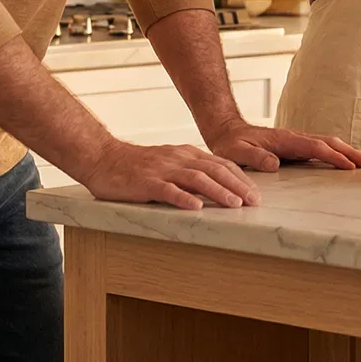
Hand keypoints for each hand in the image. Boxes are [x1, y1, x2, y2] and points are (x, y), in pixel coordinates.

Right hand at [76, 139, 260, 210]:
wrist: (104, 158)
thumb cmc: (138, 166)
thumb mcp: (171, 163)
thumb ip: (191, 171)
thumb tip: (219, 185)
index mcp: (187, 154)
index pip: (221, 164)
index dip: (240, 178)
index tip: (255, 193)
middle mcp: (178, 159)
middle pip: (214, 170)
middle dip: (237, 186)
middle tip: (253, 201)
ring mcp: (162, 170)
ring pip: (196, 179)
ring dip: (218, 191)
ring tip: (234, 204)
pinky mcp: (145, 183)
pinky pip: (167, 190)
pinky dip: (183, 198)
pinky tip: (196, 207)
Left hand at [206, 120, 360, 172]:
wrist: (228, 130)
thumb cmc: (232, 143)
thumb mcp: (236, 152)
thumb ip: (254, 157)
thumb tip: (274, 164)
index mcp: (285, 140)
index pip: (316, 148)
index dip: (334, 157)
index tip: (350, 166)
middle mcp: (295, 137)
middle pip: (329, 143)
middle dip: (351, 153)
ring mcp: (297, 140)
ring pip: (328, 144)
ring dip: (348, 152)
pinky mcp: (296, 145)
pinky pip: (321, 148)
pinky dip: (337, 153)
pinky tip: (345, 161)